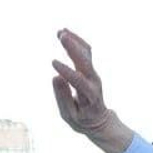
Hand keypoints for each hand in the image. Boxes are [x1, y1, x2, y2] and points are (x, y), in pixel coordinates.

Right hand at [51, 29, 133, 152]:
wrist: (98, 120)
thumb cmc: (82, 120)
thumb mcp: (69, 116)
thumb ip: (63, 97)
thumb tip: (56, 77)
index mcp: (89, 96)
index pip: (79, 81)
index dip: (67, 71)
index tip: (53, 63)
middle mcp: (94, 82)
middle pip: (85, 62)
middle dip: (74, 48)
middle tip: (62, 36)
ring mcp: (93, 74)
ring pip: (87, 54)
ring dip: (75, 41)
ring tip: (60, 31)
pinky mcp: (90, 69)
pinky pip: (85, 52)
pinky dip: (76, 41)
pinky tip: (64, 32)